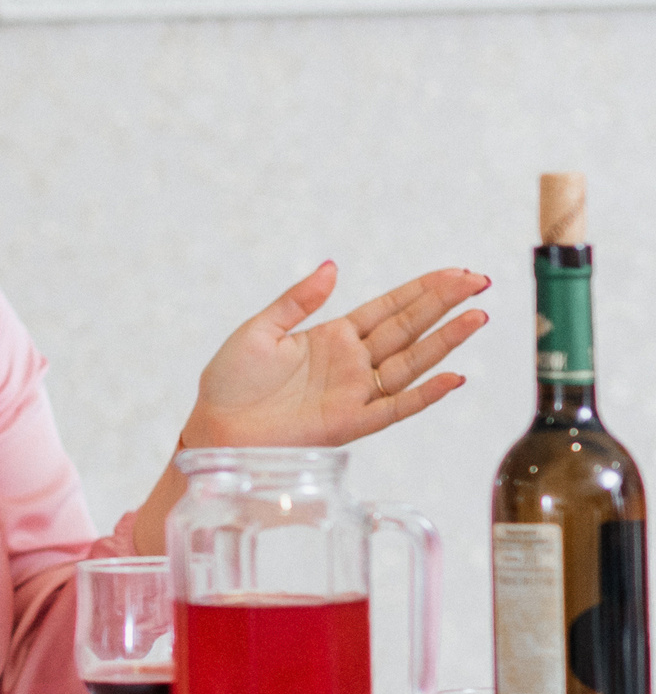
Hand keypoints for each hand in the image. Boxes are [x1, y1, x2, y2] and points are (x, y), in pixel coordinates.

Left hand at [185, 262, 489, 449]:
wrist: (215, 427)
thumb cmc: (231, 382)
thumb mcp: (260, 330)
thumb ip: (297, 301)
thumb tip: (331, 267)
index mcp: (332, 337)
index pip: (388, 308)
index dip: (422, 290)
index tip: (457, 273)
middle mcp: (352, 363)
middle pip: (408, 329)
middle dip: (443, 305)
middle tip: (479, 281)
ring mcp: (355, 393)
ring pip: (411, 363)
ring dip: (445, 342)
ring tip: (477, 316)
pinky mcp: (349, 423)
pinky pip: (395, 409)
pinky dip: (425, 395)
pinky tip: (453, 378)